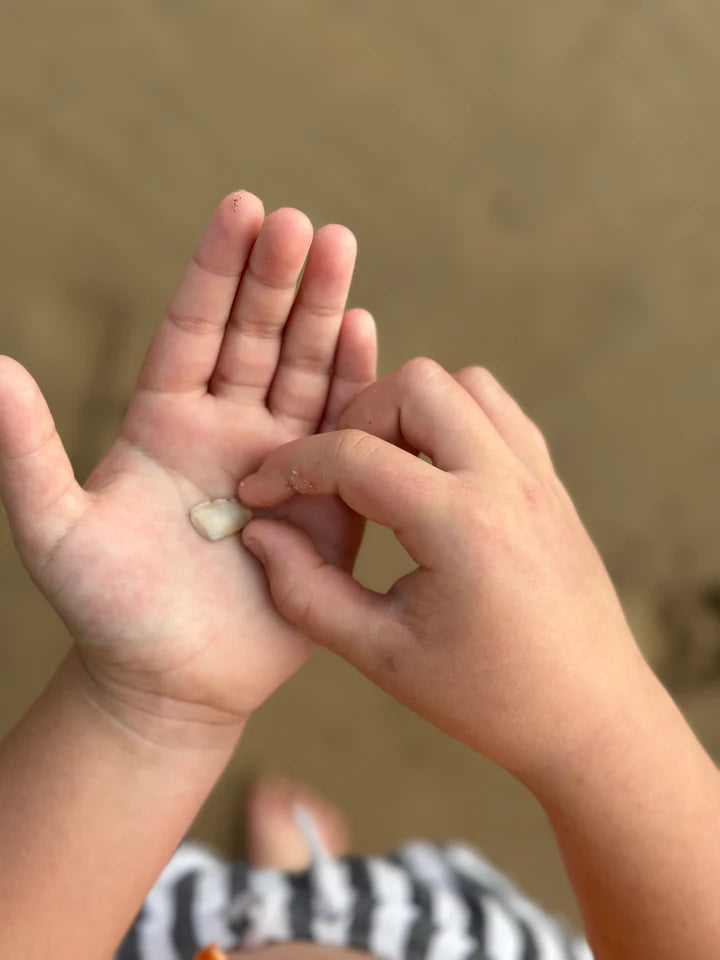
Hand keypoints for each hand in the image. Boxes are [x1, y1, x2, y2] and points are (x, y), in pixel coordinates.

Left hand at [0, 193, 375, 734]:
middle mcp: (228, 430)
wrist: (171, 684)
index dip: (215, 270)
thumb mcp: (54, 531)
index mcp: (166, 421)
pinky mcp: (326, 503)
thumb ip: (26, 453)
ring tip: (340, 250)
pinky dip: (356, 384)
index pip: (194, 328)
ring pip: (306, 372)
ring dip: (325, 314)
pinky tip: (367, 334)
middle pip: (258, 337)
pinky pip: (345, 435)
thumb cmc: (106, 612)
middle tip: (304, 224)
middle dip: (278, 279)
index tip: (243, 208)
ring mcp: (282, 461)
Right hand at [237, 359, 648, 783]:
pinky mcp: (552, 483)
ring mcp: (538, 477)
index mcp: (461, 526)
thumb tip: (260, 533)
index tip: (258, 491)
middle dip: (355, 418)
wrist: (590, 717)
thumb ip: (306, 591)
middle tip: (332, 477)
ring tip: (384, 470)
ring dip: (410, 410)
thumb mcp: (381, 655)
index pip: (354, 456)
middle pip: (416, 385)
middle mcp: (506, 483)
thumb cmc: (486, 699)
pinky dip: (455, 419)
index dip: (289, 467)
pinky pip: (500, 412)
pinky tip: (432, 475)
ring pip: (465, 384)